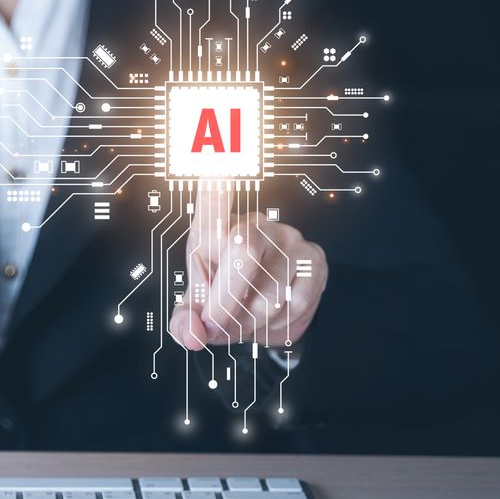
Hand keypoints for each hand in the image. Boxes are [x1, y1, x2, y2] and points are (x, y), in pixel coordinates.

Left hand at [169, 189, 326, 350]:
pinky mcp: (314, 260)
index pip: (213, 200)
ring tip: (242, 326)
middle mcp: (253, 224)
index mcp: (214, 228)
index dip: (214, 183)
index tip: (213, 164)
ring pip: (270, 289)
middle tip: (216, 326)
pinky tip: (270, 321)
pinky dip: (278, 324)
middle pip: (242, 252)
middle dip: (225, 303)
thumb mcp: (197, 309)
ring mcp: (288, 238)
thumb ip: (185, 322)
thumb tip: (191, 334)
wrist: (267, 312)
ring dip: (251, 323)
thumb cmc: (226, 297)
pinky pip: (297, 302)